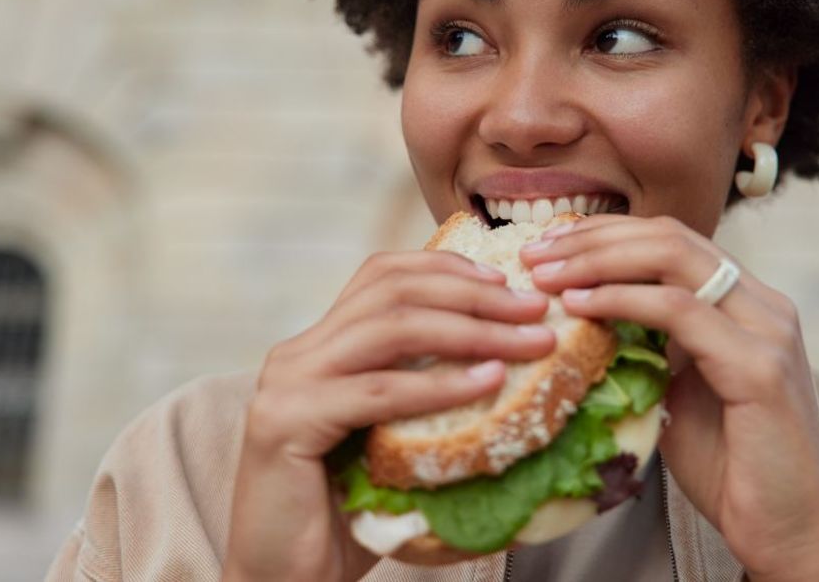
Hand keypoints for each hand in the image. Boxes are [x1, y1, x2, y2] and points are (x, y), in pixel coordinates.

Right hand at [223, 250, 556, 581]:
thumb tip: (510, 365)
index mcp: (319, 346)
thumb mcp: (391, 440)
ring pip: (391, 329)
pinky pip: (378, 392)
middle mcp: (297, 353)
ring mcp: (288, 383)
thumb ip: (425, 396)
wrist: (284, 581)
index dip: (447, 267)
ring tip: (527, 344)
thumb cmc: (346, 519)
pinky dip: (438, 385)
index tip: (507, 281)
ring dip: (471, 330)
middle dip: (474, 296)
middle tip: (534, 310)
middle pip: (394, 292)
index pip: (383, 275)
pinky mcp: (286, 423)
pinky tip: (487, 383)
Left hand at [519, 215, 818, 581]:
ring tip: (545, 274)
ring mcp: (767, 330)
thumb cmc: (729, 466)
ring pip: (673, 260)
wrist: (784, 530)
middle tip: (534, 253)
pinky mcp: (760, 366)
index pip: (670, 239)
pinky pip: (679, 312)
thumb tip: (583, 310)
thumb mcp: (677, 388)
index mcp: (747, 303)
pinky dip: (622, 301)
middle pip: (669, 237)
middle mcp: (763, 304)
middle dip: (593, 238)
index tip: (548, 244)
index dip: (606, 233)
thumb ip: (648, 344)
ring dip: (598, 261)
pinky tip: (579, 306)